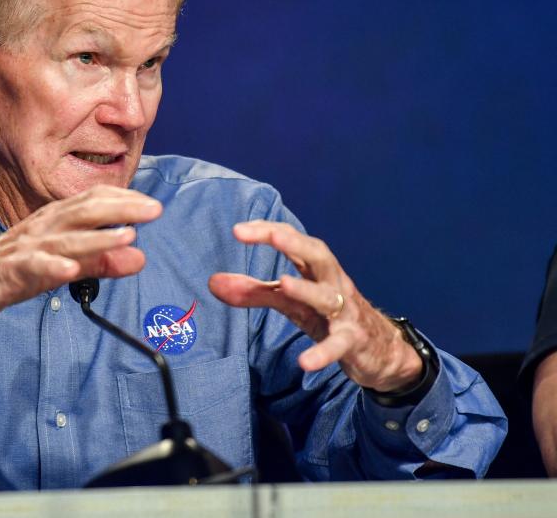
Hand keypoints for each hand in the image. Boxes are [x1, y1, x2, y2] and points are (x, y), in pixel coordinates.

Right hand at [0, 185, 161, 331]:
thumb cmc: (14, 271)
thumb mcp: (62, 265)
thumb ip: (99, 261)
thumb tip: (139, 256)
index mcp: (52, 221)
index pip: (91, 200)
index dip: (123, 199)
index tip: (152, 204)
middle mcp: (40, 228)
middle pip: (83, 212)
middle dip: (120, 208)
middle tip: (154, 209)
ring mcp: (24, 249)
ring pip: (63, 240)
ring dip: (96, 238)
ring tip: (126, 237)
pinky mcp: (8, 272)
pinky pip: (30, 268)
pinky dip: (51, 267)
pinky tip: (71, 270)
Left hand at [208, 220, 422, 392]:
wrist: (380, 350)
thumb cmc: (328, 316)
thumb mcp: (291, 303)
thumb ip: (254, 292)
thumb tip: (212, 283)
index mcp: (316, 270)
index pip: (294, 241)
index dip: (269, 231)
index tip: (239, 229)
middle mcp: (333, 284)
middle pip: (318, 255)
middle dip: (295, 243)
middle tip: (270, 235)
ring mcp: (345, 312)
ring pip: (328, 297)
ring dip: (306, 289)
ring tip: (283, 282)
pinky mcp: (353, 342)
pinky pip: (338, 346)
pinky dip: (322, 353)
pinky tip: (305, 363)